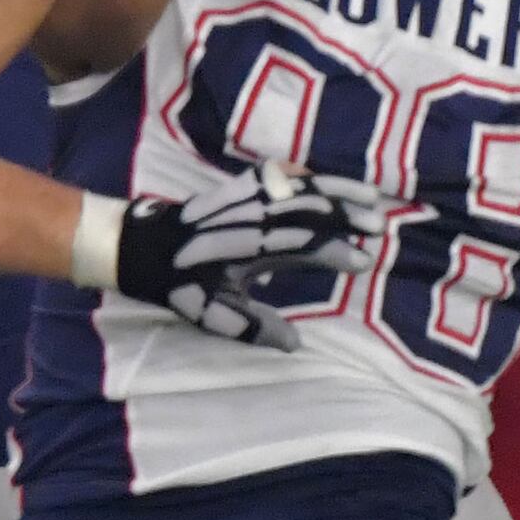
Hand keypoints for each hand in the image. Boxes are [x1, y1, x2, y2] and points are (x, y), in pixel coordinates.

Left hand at [117, 172, 381, 348]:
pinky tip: (322, 179)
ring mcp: (246, 196)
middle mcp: (252, 216)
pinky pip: (279, 175)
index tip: (363, 261)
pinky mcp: (239, 187)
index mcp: (250, 247)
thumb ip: (255, 327)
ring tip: (369, 197)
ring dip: (337, 190)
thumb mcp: (213, 314)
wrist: (139, 245)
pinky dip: (305, 175)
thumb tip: (296, 343)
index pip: (305, 245)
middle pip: (310, 208)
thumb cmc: (178, 284)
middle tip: (380, 226)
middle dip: (348, 214)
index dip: (336, 252)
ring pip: (300, 187)